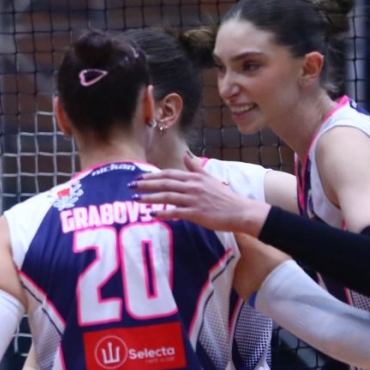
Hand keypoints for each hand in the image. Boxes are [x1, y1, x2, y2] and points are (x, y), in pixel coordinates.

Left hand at [131, 154, 269, 234]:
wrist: (240, 211)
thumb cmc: (224, 197)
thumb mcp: (210, 178)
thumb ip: (195, 167)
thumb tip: (185, 154)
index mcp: (194, 178)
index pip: (169, 174)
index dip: (152, 176)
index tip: (138, 178)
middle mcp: (192, 186)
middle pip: (165, 183)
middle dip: (146, 184)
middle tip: (130, 186)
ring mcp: (194, 199)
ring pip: (167, 196)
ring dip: (150, 198)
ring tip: (136, 200)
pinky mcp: (196, 213)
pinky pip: (176, 212)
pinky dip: (163, 213)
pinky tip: (152, 214)